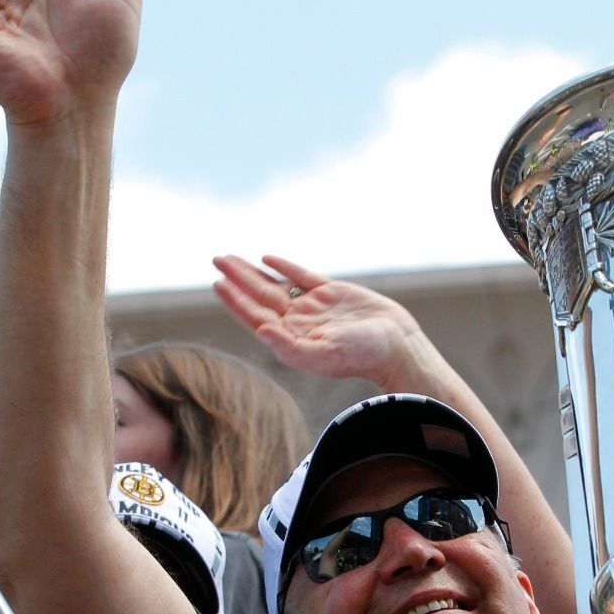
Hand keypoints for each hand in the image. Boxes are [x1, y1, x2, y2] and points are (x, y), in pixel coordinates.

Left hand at [212, 255, 424, 386]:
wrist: (396, 345)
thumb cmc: (362, 355)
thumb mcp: (324, 354)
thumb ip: (290, 346)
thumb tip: (261, 331)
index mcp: (291, 339)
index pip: (255, 317)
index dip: (235, 300)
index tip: (218, 283)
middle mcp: (298, 323)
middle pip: (260, 297)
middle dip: (237, 279)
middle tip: (216, 259)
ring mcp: (313, 307)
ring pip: (275, 285)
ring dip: (252, 272)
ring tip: (230, 258)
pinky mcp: (331, 293)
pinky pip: (301, 277)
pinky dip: (284, 267)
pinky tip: (267, 259)